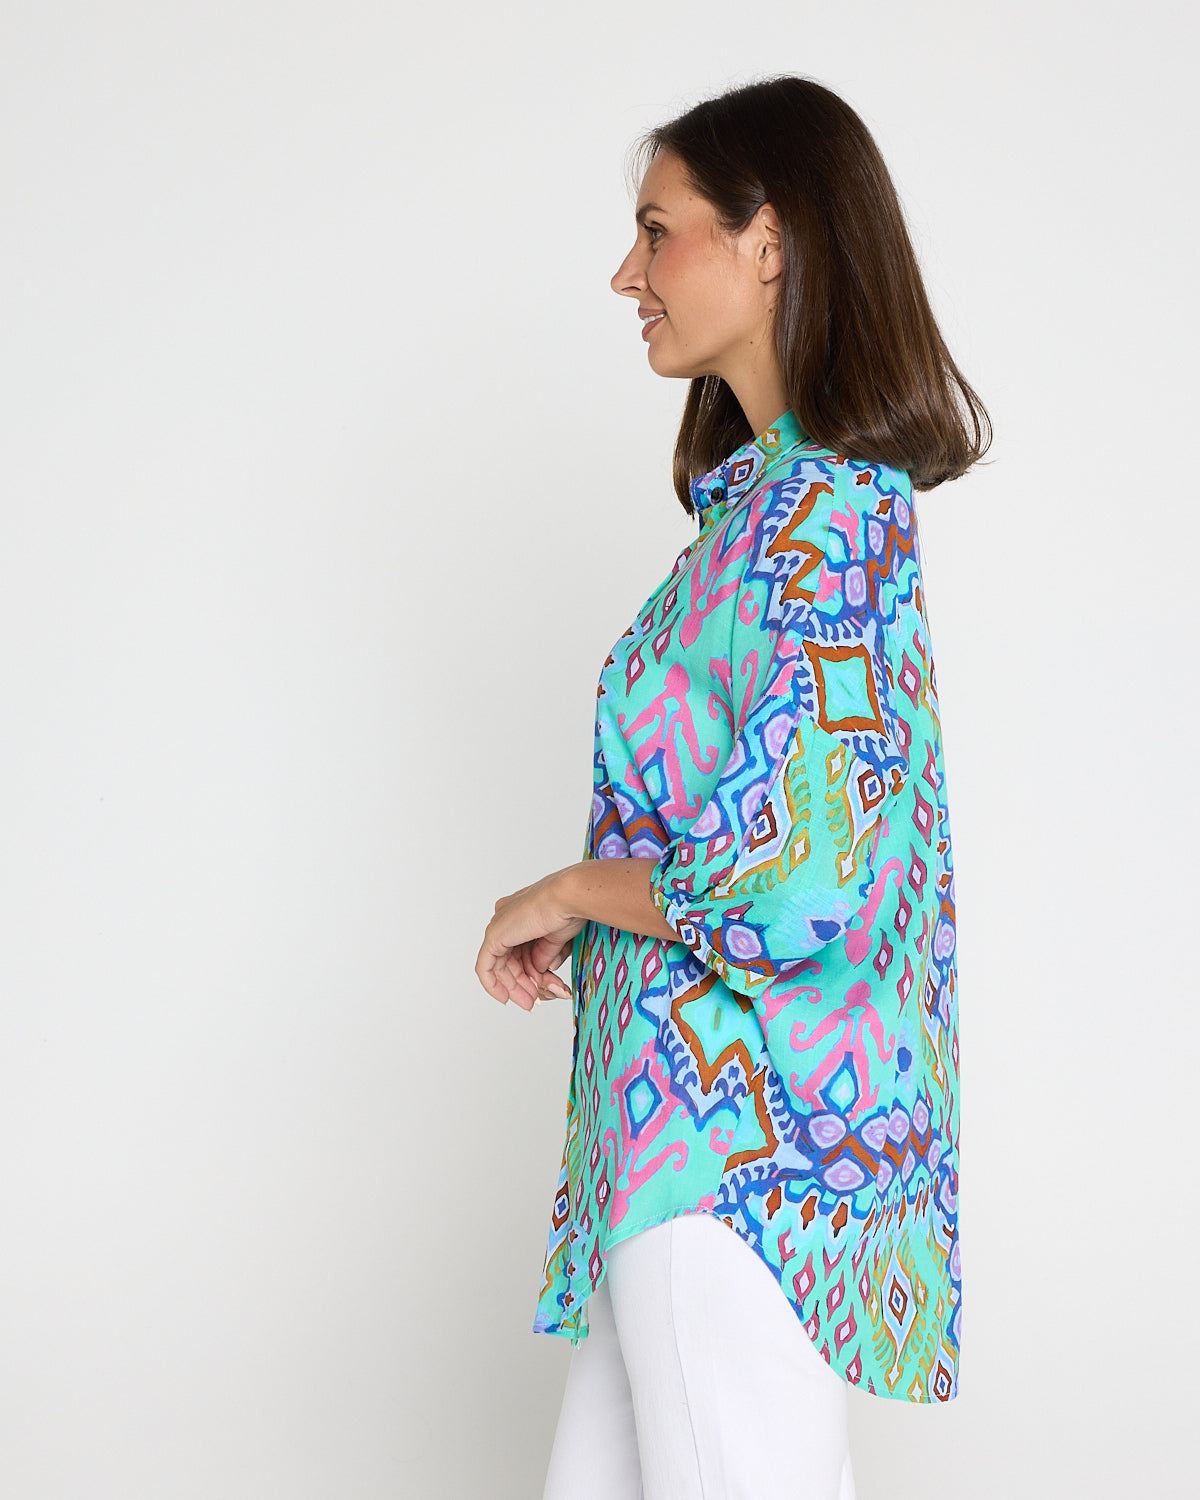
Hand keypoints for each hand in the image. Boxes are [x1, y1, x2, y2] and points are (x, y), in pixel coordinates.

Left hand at [476, 866, 584, 1011]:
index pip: (519, 950)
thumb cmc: (570, 910)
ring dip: (514, 988)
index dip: (529, 973)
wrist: (568, 898)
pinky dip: (494, 985)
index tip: (541, 989)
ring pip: (499, 966)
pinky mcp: (494, 936)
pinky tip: (505, 998)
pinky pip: (486, 967)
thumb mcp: (556, 939)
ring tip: (530, 1002)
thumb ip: (544, 955)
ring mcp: (499, 925)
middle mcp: (506, 917)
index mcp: (520, 913)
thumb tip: (541, 970)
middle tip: (533, 1002)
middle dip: (521, 985)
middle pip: (508, 959)